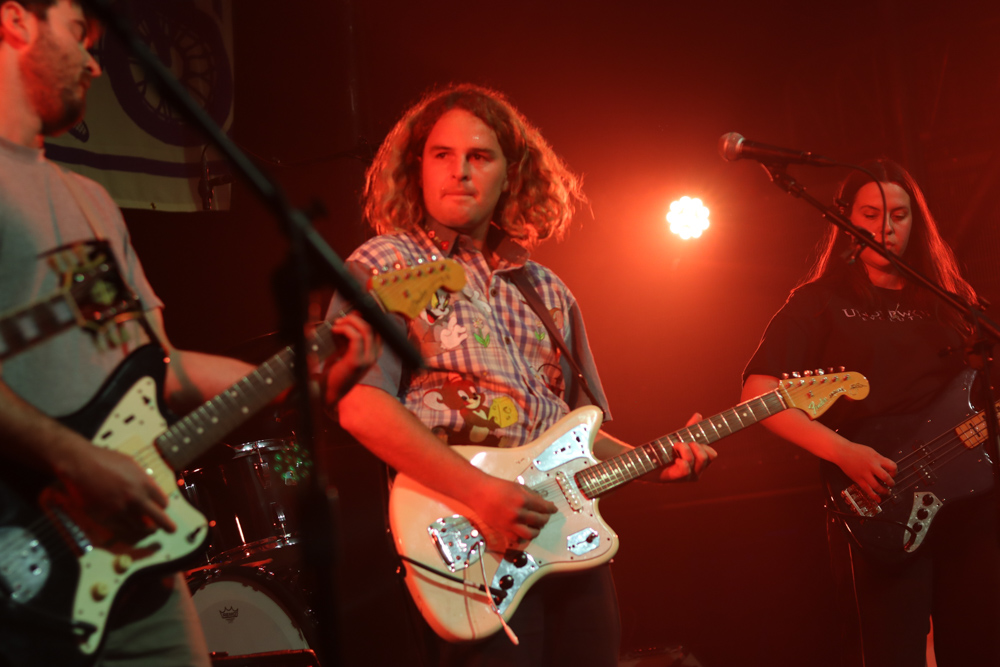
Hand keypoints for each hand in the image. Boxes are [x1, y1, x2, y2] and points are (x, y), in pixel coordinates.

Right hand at [56, 442, 174, 534]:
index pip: (162, 502)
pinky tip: (130, 526)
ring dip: (146, 528)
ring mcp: (120, 510)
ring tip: (149, 529)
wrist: (80, 465)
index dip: (163, 506)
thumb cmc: (105, 460)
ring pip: (140, 527)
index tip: (162, 507)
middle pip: (158, 519)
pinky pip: (122, 529)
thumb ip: (143, 478)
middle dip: (167, 526)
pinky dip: (128, 528)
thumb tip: (150, 487)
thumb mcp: (131, 464)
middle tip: (171, 530)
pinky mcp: (105, 518)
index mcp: (144, 484)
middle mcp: (135, 499)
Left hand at [324, 313, 380, 404]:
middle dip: (357, 317)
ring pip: (366, 329)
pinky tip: (335, 330)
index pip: (378, 327)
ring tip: (337, 325)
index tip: (355, 308)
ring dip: (350, 322)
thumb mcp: (343, 349)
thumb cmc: (334, 370)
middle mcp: (374, 355)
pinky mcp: (357, 362)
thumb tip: (347, 318)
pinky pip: (356, 337)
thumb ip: (347, 335)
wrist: (327, 391)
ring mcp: (368, 359)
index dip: (368, 315)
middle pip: (374, 325)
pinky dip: (344, 330)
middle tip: (341, 318)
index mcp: (374, 352)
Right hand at [466, 476, 556, 550]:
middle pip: (540, 521)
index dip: (551, 509)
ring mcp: (510, 524)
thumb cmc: (497, 486)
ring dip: (536, 530)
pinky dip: (523, 537)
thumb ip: (531, 494)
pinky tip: (523, 531)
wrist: (478, 493)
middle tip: (545, 516)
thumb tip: (542, 502)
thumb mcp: (517, 486)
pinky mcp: (503, 531)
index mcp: (523, 500)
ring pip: (531, 534)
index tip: (553, 509)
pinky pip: (517, 539)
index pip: (544, 508)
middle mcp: (518, 513)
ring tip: (536, 526)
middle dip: (545, 519)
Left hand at [658, 412, 717, 481]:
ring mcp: (688, 477)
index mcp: (700, 464)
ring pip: (698, 459)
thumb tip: (698, 415)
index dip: (704, 445)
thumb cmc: (663, 451)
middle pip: (707, 456)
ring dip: (685, 448)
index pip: (712, 455)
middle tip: (680, 444)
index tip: (691, 441)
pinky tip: (673, 460)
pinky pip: (686, 467)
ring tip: (674, 448)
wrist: (645, 462)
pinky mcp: (678, 479)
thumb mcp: (679, 438)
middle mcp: (697, 472)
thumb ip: (690, 429)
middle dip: (694, 445)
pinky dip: (680, 459)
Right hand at [837, 441, 896, 500]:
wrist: (842, 451)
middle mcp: (872, 466)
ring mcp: (865, 474)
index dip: (895, 472)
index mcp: (876, 458)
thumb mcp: (871, 451)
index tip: (893, 474)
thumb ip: (879, 459)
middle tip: (891, 484)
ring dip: (884, 491)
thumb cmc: (855, 450)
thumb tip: (886, 467)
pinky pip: (867, 490)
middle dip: (891, 483)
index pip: (892, 466)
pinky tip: (878, 499)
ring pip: (877, 486)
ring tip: (886, 492)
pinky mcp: (858, 479)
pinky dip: (874, 496)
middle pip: (886, 478)